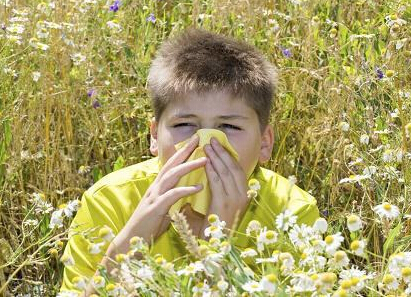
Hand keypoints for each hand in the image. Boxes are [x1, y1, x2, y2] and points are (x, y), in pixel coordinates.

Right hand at [111, 134, 206, 251]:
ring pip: (172, 176)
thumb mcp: (163, 207)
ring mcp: (155, 196)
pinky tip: (199, 186)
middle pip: (171, 164)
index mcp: (158, 186)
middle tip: (199, 139)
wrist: (132, 240)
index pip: (172, 165)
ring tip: (205, 160)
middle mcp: (156, 187)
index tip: (195, 141)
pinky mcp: (156, 208)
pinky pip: (173, 195)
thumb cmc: (149, 224)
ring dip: (189, 166)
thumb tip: (186, 191)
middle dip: (185, 151)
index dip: (183, 152)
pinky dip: (186, 189)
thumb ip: (172, 196)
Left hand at [201, 137, 249, 234]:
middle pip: (234, 167)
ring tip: (207, 146)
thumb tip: (212, 169)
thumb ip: (219, 187)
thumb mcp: (221, 202)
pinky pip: (218, 182)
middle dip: (223, 152)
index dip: (229, 155)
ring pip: (226, 172)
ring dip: (216, 157)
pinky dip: (212, 170)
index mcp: (244, 194)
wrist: (215, 244)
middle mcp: (243, 195)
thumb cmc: (215, 224)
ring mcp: (235, 199)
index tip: (219, 144)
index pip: (238, 169)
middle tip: (212, 139)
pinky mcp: (224, 203)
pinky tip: (205, 161)